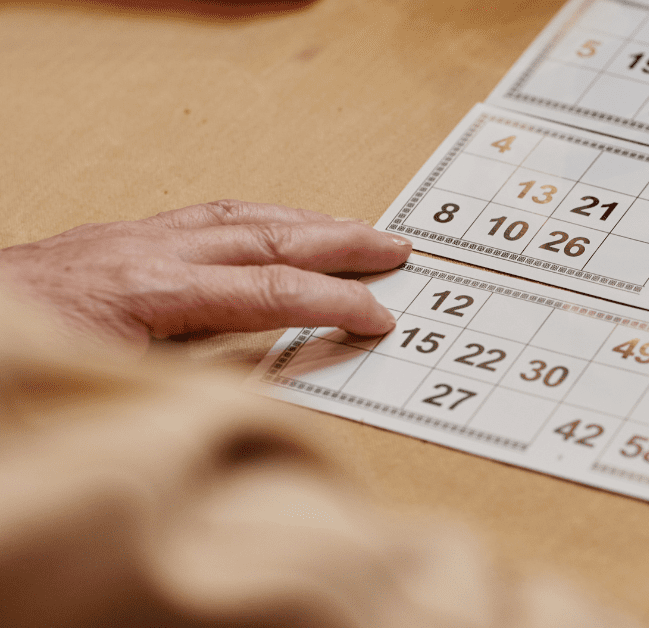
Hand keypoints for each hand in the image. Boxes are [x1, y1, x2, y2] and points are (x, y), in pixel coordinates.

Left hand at [0, 200, 411, 351]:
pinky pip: (207, 215)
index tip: (379, 316)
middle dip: (338, 241)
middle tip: (395, 247)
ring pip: (238, 216)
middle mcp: (148, 252)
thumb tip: (266, 392)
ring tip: (354, 229)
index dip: (332, 302)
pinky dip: (258, 217)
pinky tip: (275, 225)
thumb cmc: (22, 359)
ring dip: (305, 221)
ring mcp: (134, 239)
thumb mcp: (111, 388)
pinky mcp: (120, 240)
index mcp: (148, 291)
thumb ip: (189, 385)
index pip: (266, 291)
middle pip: (265, 237)